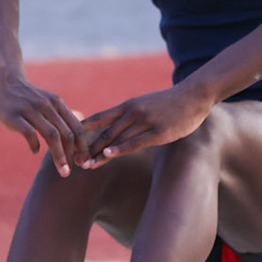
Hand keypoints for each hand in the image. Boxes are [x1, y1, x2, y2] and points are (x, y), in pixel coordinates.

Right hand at [0, 73, 86, 176]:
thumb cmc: (27, 98)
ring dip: (59, 156)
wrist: (3, 81)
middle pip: (67, 134)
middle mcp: (47, 105)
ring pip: (52, 135)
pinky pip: (29, 133)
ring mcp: (30, 109)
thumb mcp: (48, 103)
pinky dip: (35, 145)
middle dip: (72, 155)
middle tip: (72, 172)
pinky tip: (34, 151)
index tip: (84, 163)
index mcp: (58, 103)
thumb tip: (75, 140)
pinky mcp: (14, 115)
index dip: (83, 147)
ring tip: (62, 170)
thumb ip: (60, 118)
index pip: (77, 128)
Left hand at [77, 84, 214, 166]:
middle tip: (74, 160)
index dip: (82, 131)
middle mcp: (132, 112)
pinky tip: (108, 155)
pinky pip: (135, 142)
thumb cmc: (169, 104)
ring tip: (87, 165)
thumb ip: (130, 117)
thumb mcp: (145, 106)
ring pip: (117, 139)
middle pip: (104, 132)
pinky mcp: (158, 132)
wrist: (193, 96)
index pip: (99, 118)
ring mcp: (145, 122)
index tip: (68, 141)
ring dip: (100, 153)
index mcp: (127, 106)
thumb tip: (116, 130)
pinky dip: (120, 149)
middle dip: (88, 148)